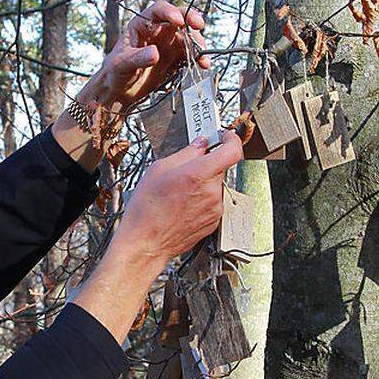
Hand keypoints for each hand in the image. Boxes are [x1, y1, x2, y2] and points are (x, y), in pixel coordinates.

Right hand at [71, 130, 242, 343]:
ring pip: (216, 185)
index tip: (224, 136)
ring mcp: (215, 208)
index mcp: (198, 174)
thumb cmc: (146, 209)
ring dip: (203, 183)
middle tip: (186, 168)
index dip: (230, 139)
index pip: (232, 150)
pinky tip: (182, 204)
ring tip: (179, 191)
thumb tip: (200, 144)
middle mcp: (211, 192)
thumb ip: (185, 153)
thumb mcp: (158, 169)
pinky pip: (213, 201)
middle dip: (206, 164)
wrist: (145, 242)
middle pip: (220, 168)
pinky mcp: (213, 221)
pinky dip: (202, 198)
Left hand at [80, 0, 210, 109]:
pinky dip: (197, 59)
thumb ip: (137, 58)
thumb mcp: (121, 64)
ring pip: (188, 38)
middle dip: (191, 21)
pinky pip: (189, 55)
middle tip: (199, 26)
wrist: (118, 92)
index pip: (158, 11)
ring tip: (202, 58)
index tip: (179, 21)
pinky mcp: (174, 60)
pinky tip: (203, 66)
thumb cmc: (114, 73)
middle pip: (179, 20)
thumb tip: (155, 53)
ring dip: (197, 45)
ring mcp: (168, 45)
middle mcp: (158, 31)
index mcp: (142, 25)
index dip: (170, 12)